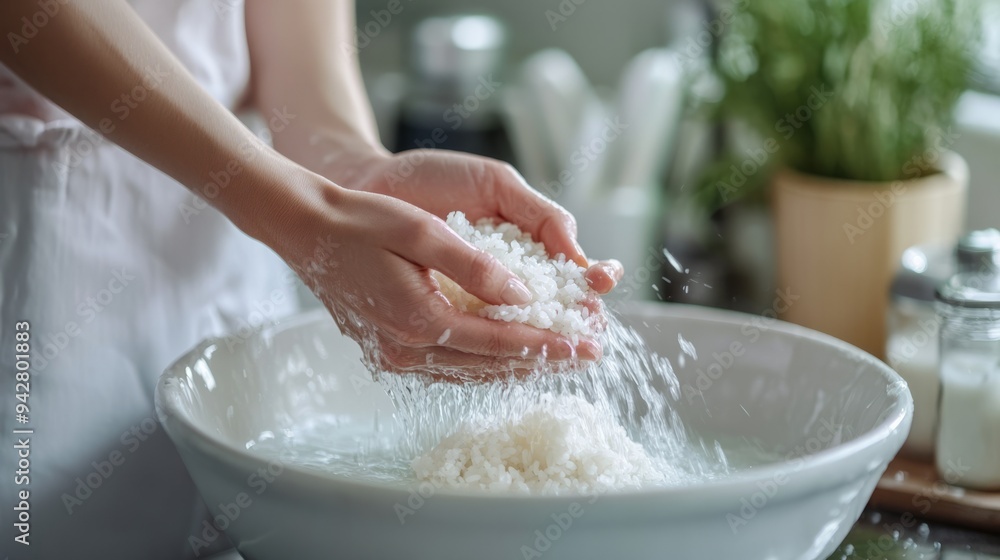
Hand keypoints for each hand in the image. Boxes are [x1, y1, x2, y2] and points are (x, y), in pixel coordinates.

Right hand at [261, 167, 605, 378]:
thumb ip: (474, 267)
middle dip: (540, 361)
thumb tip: (522, 295)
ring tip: (554, 359)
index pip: (499, 343)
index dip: (545, 346)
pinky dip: (481, 364)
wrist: (307, 231)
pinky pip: (446, 368)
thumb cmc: (362, 221)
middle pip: (488, 366)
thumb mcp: (422, 232)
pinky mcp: (387, 352)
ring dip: (513, 366)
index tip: (583, 347)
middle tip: (583, 358)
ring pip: (469, 372)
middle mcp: (407, 349)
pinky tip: (504, 357)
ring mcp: (394, 356)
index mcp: (419, 320)